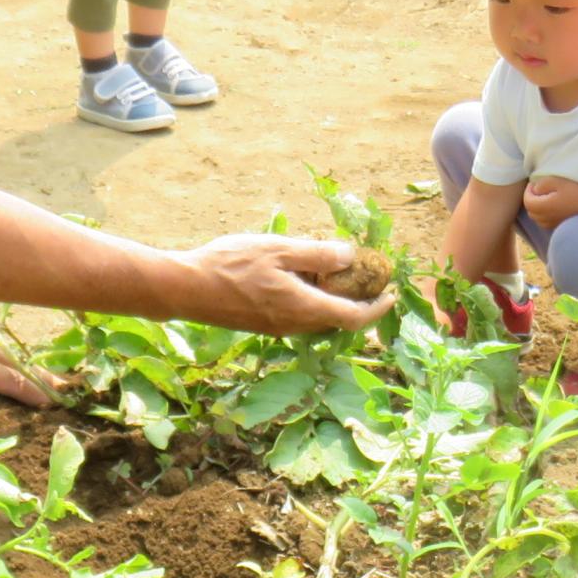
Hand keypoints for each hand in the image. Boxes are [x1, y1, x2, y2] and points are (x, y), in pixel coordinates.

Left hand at [0, 271, 51, 422]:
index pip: (1, 377)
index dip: (25, 392)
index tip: (48, 406)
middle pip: (11, 365)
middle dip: (38, 380)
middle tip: (64, 394)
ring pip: (4, 355)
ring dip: (29, 369)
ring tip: (50, 381)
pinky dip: (9, 359)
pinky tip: (11, 363)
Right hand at [184, 235, 393, 335]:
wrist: (185, 289)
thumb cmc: (229, 265)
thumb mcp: (278, 250)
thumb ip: (316, 254)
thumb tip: (350, 256)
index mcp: (304, 307)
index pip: (354, 317)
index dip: (377, 308)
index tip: (392, 293)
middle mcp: (295, 324)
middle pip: (338, 318)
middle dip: (357, 299)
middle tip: (367, 274)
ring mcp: (278, 327)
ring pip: (318, 316)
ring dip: (332, 297)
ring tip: (334, 270)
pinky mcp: (263, 324)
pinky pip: (299, 314)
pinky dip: (311, 298)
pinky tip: (301, 275)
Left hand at [521, 178, 577, 230]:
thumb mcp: (558, 180)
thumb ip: (542, 184)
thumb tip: (535, 189)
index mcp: (543, 207)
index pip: (527, 201)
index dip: (528, 190)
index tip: (534, 182)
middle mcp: (547, 219)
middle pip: (531, 211)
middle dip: (532, 199)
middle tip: (539, 188)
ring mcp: (556, 225)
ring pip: (540, 219)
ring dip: (540, 208)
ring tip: (548, 196)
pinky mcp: (564, 227)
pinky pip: (550, 222)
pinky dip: (548, 214)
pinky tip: (558, 205)